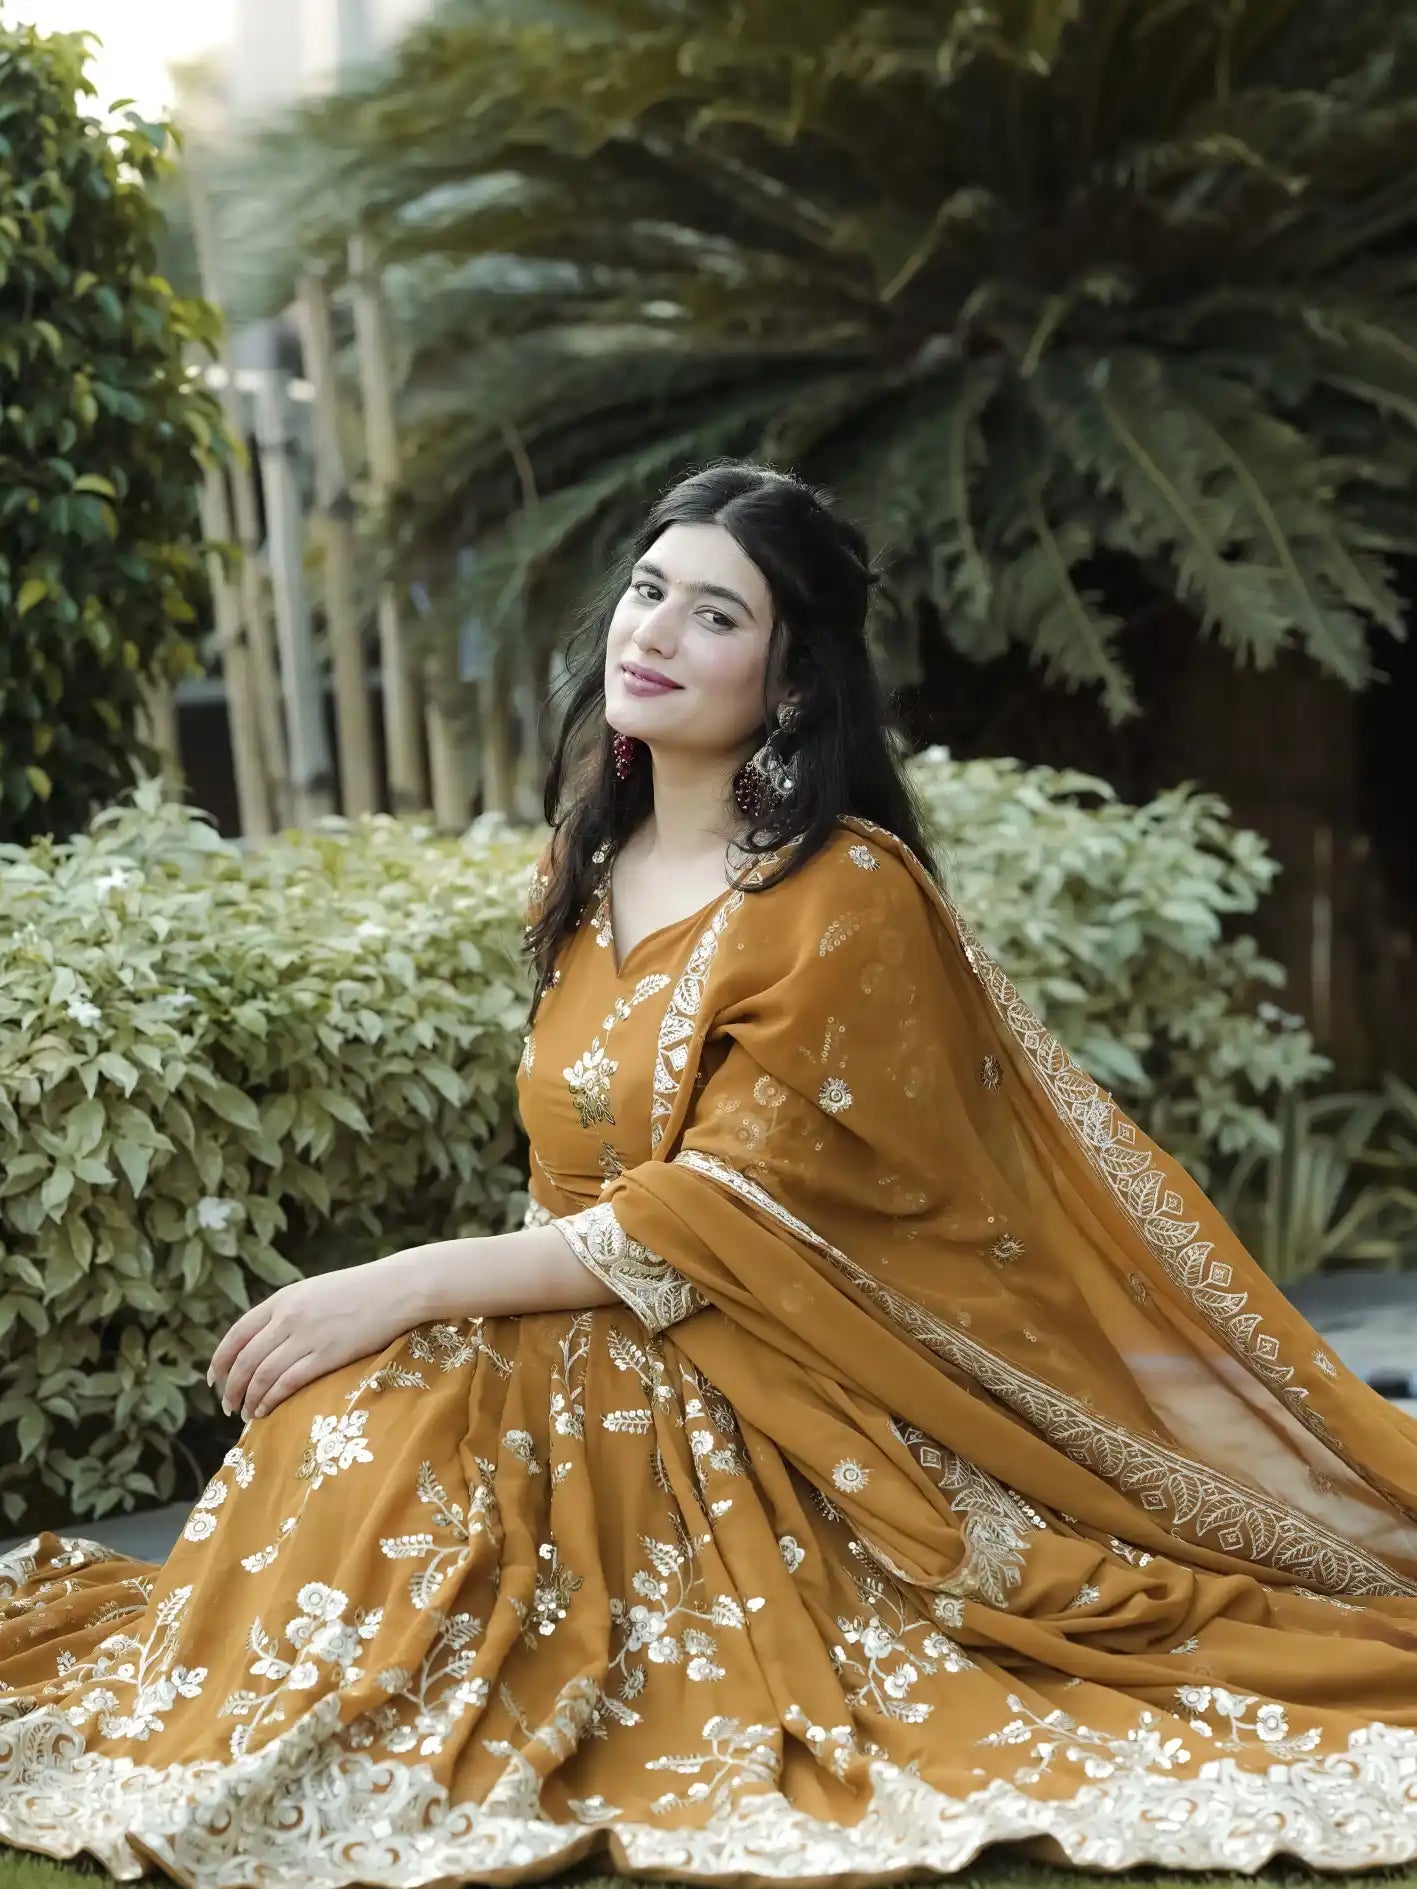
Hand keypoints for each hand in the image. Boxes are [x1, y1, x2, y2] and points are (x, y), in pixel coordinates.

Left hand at [208, 1256, 425, 1423]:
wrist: (398, 1288)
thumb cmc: (361, 1290)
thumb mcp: (315, 1291)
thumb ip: (288, 1310)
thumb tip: (266, 1339)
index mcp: (283, 1299)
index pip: (237, 1334)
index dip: (220, 1360)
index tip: (213, 1379)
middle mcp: (288, 1317)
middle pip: (245, 1360)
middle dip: (232, 1388)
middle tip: (227, 1406)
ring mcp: (307, 1337)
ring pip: (262, 1375)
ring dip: (249, 1399)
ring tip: (246, 1414)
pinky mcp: (327, 1355)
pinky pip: (287, 1383)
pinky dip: (270, 1400)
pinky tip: (266, 1411)